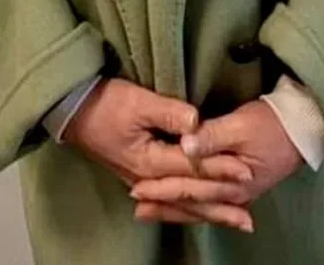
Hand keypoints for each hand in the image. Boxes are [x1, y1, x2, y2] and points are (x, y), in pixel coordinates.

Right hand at [62, 78, 255, 228]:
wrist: (74, 109)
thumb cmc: (106, 103)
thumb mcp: (138, 101)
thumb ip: (169, 113)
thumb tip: (197, 122)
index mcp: (149, 161)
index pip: (193, 168)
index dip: (220, 168)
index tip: (246, 171)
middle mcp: (147, 178)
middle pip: (190, 196)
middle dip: (220, 206)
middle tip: (249, 218)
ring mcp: (142, 180)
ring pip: (182, 202)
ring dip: (209, 212)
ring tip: (235, 221)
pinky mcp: (141, 175)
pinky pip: (172, 198)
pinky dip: (190, 207)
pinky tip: (202, 212)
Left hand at [129, 99, 303, 230]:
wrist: (304, 128)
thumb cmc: (272, 123)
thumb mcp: (241, 124)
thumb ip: (212, 135)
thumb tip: (184, 143)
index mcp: (231, 182)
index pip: (189, 187)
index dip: (162, 187)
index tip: (137, 187)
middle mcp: (233, 195)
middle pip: (191, 202)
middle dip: (163, 204)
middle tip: (135, 204)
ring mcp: (237, 195)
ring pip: (199, 207)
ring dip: (174, 210)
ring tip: (148, 212)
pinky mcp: (240, 189)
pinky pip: (210, 203)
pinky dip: (193, 208)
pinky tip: (183, 212)